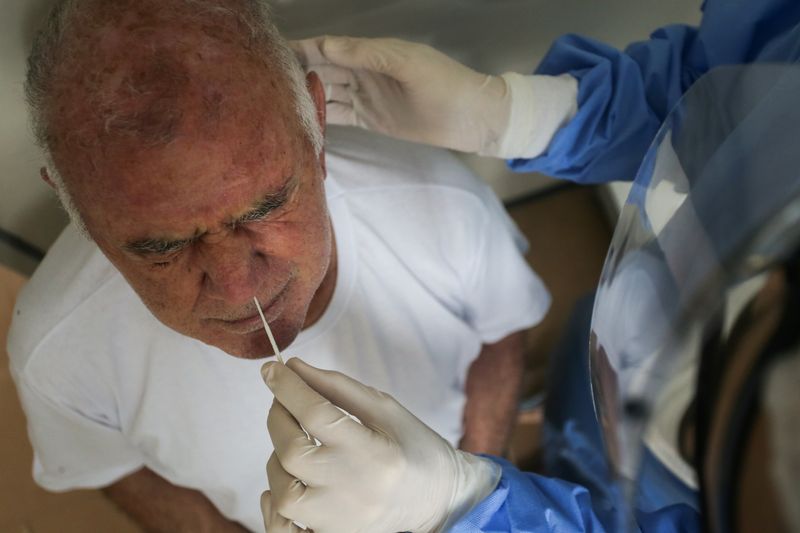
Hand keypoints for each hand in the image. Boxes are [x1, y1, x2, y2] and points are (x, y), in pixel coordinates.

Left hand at [260, 358, 499, 532]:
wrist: (440, 499)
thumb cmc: (415, 448)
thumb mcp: (385, 409)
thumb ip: (338, 388)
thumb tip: (294, 367)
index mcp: (372, 453)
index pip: (315, 414)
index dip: (287, 387)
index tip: (272, 368)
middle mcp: (353, 492)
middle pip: (292, 452)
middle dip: (278, 418)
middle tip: (283, 402)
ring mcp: (339, 522)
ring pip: (282, 493)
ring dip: (278, 459)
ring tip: (296, 443)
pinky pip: (283, 530)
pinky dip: (272, 505)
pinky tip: (287, 481)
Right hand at [291, 36, 510, 155]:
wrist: (470, 117)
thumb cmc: (445, 84)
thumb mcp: (407, 63)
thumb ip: (368, 55)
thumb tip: (327, 46)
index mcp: (370, 53)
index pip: (327, 48)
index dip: (301, 49)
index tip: (272, 55)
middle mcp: (362, 72)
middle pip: (320, 70)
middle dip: (294, 74)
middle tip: (264, 85)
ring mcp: (365, 96)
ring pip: (325, 94)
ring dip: (303, 97)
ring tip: (276, 106)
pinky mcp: (370, 119)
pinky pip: (338, 116)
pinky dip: (320, 118)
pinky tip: (300, 123)